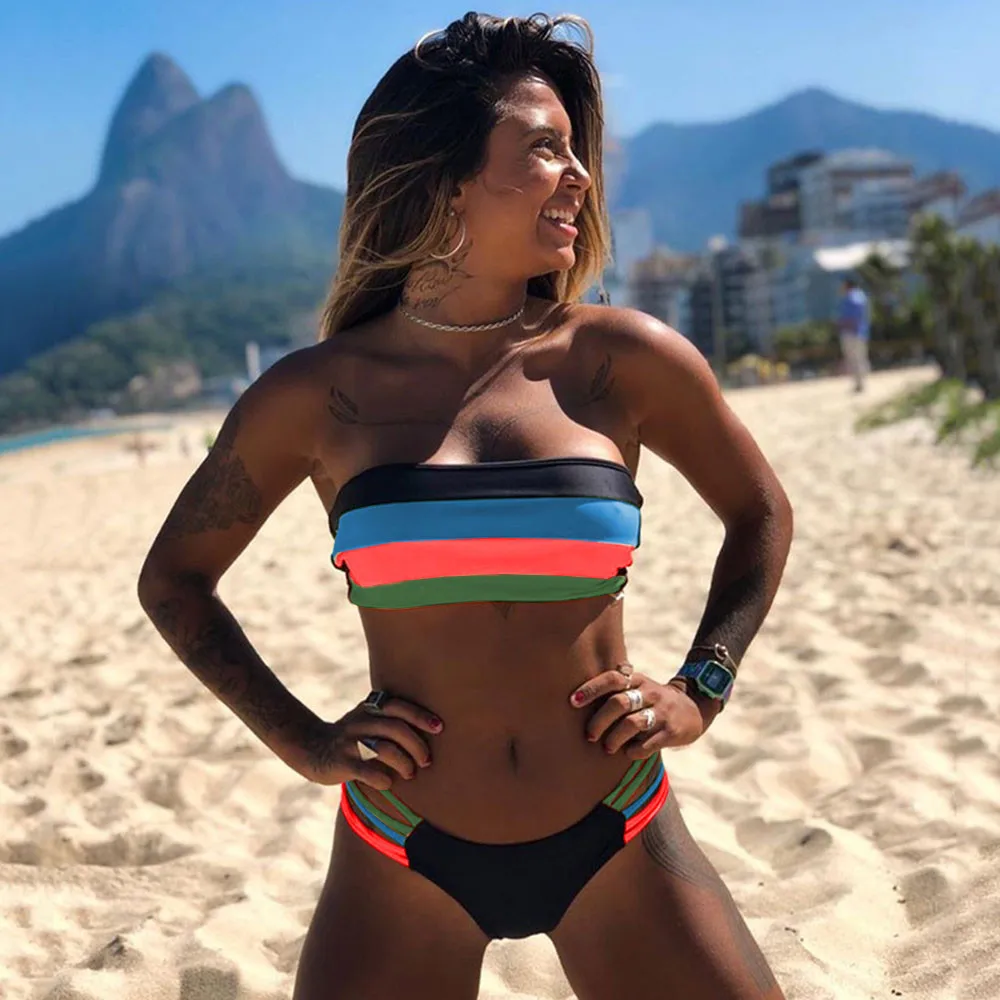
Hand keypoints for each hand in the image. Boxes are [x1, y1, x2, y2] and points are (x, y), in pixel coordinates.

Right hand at [289, 695, 442, 788]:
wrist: (310, 747)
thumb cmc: (351, 736)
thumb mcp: (368, 718)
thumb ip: (391, 718)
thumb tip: (431, 727)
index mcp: (370, 708)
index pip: (399, 707)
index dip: (420, 716)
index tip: (439, 727)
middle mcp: (360, 721)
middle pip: (396, 728)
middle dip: (417, 745)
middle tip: (426, 760)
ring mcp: (349, 742)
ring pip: (384, 748)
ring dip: (404, 762)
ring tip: (410, 773)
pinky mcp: (340, 762)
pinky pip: (366, 770)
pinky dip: (382, 778)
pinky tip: (388, 783)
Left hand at [570, 667, 713, 756]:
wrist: (694, 708)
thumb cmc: (652, 700)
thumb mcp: (638, 686)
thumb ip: (616, 687)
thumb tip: (576, 695)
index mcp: (637, 680)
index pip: (612, 679)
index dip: (591, 689)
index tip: (573, 702)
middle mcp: (650, 692)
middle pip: (619, 703)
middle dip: (599, 721)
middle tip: (589, 735)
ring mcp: (662, 711)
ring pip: (633, 723)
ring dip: (615, 738)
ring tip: (607, 748)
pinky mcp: (672, 731)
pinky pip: (649, 743)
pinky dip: (635, 751)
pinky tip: (628, 753)